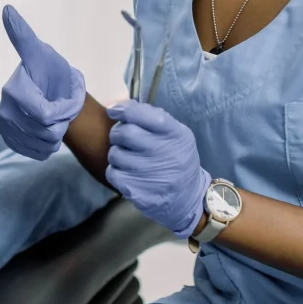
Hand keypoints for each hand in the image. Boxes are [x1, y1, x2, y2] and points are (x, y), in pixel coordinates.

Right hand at [0, 5, 86, 160]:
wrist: (56, 92)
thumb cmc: (53, 70)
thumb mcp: (42, 54)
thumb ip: (23, 35)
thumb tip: (6, 8)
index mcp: (13, 90)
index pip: (44, 116)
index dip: (61, 112)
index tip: (63, 100)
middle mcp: (4, 109)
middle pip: (45, 132)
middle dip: (61, 123)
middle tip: (61, 107)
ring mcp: (6, 127)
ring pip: (43, 144)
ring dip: (56, 134)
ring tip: (55, 118)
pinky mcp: (10, 141)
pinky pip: (37, 153)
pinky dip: (48, 146)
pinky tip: (48, 130)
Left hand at [106, 100, 210, 238]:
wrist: (189, 197)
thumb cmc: (176, 158)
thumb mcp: (176, 134)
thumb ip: (152, 117)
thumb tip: (119, 105)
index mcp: (176, 135)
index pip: (146, 115)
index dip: (124, 109)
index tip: (113, 110)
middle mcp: (166, 154)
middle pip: (125, 134)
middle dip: (117, 133)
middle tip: (121, 137)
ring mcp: (153, 176)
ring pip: (115, 154)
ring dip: (116, 153)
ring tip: (127, 157)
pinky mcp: (140, 193)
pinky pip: (113, 174)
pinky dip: (115, 171)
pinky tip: (127, 172)